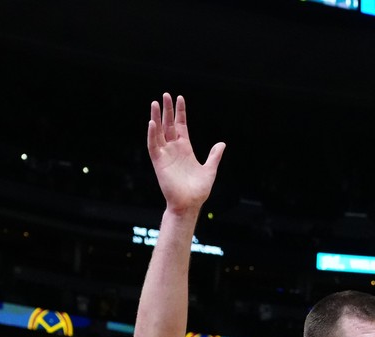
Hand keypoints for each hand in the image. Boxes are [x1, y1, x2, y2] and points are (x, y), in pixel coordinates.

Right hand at [148, 93, 225, 212]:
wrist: (189, 204)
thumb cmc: (198, 190)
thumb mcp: (210, 170)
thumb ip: (214, 156)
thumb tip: (221, 144)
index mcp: (185, 148)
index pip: (181, 125)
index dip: (180, 112)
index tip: (179, 98)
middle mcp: (174, 149)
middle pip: (168, 125)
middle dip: (167, 110)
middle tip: (165, 94)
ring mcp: (165, 154)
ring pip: (159, 132)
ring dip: (156, 117)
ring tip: (154, 103)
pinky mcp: (159, 162)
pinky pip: (153, 145)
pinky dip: (152, 134)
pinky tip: (152, 122)